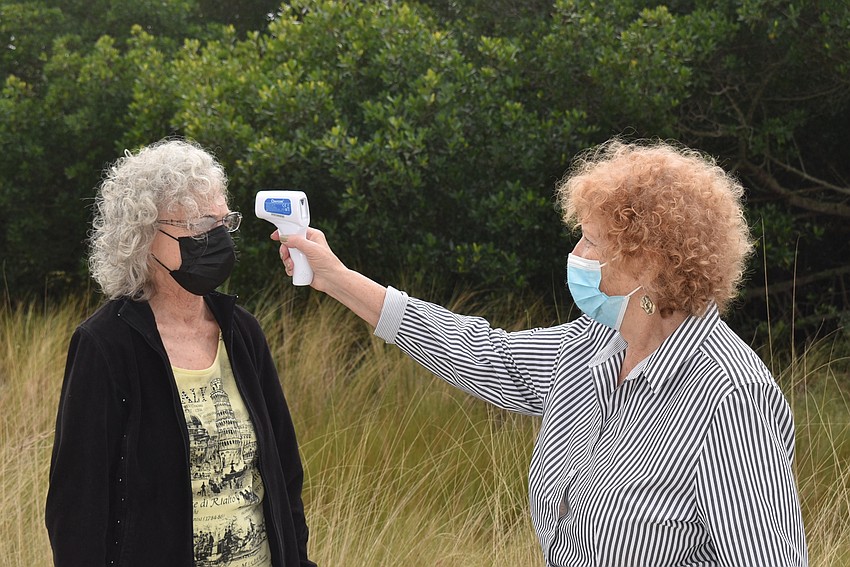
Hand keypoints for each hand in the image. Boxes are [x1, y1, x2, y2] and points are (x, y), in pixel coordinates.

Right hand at [271, 227, 386, 326]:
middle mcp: (308, 245)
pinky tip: (293, 271)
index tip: (275, 236)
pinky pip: (290, 265)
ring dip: (287, 261)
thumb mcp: (311, 249)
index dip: (285, 232)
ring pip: (288, 255)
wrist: (332, 280)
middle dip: (285, 250)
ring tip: (292, 266)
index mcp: (312, 236)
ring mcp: (304, 256)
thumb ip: (297, 241)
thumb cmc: (327, 263)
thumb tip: (284, 238)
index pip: (295, 230)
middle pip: (288, 243)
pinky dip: (289, 268)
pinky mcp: (302, 266)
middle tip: (286, 255)